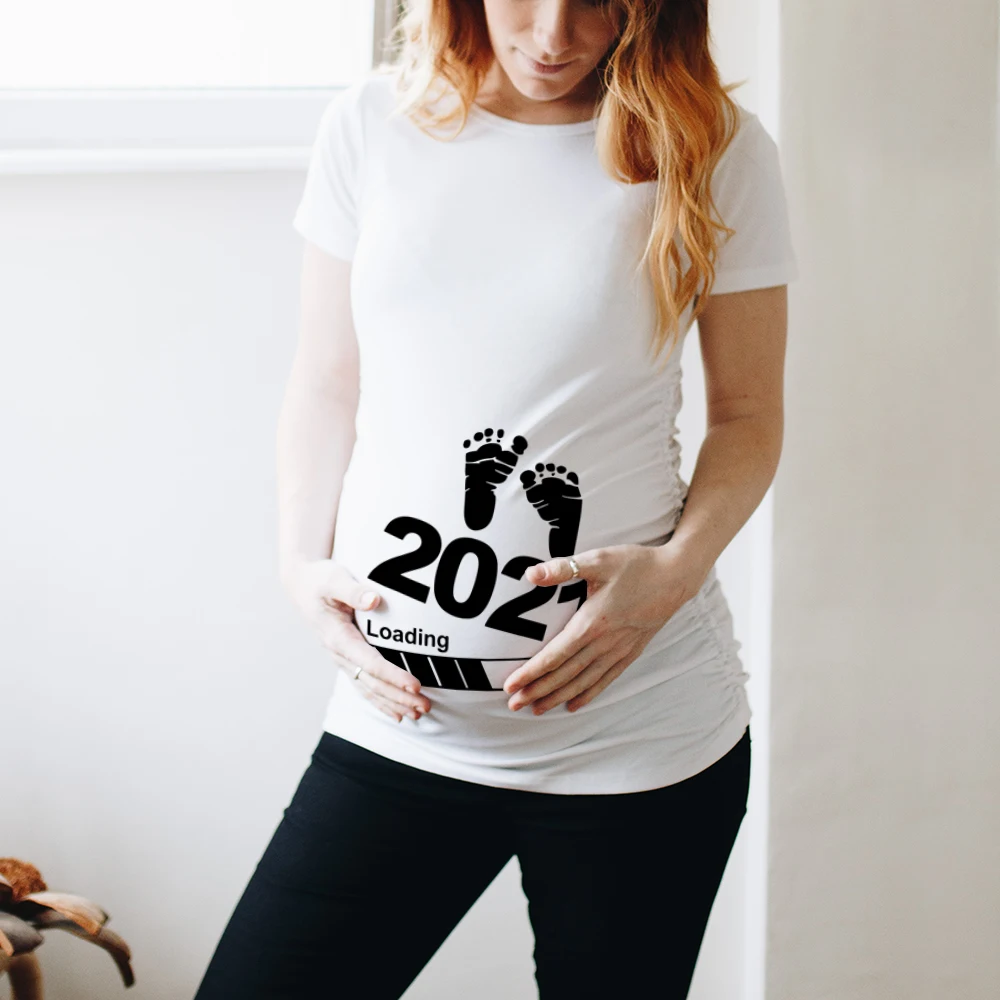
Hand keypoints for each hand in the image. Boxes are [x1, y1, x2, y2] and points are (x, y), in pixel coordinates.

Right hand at [280, 557, 431, 722]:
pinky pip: (365, 686)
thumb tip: (374, 600)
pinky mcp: (348, 659)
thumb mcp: (334, 579)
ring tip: (417, 715)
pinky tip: (397, 713)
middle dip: (399, 697)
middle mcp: (339, 653)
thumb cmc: (320, 579)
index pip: (369, 663)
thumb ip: (354, 591)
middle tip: (424, 707)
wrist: (302, 585)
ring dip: (393, 703)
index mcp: (337, 637)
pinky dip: (381, 701)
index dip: (393, 676)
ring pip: (369, 689)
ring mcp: (342, 659)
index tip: (415, 685)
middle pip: (372, 682)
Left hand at [503, 543, 700, 714]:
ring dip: (558, 697)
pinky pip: (606, 679)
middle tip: (513, 705)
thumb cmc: (636, 565)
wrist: (675, 576)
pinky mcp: (631, 652)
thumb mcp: (598, 560)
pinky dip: (588, 694)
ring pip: (584, 681)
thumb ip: (563, 568)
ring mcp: (619, 650)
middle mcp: (605, 642)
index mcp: (593, 622)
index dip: (531, 672)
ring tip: (536, 710)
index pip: (555, 655)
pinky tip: (574, 704)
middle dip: (537, 691)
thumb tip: (531, 574)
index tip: (511, 685)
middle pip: (565, 674)